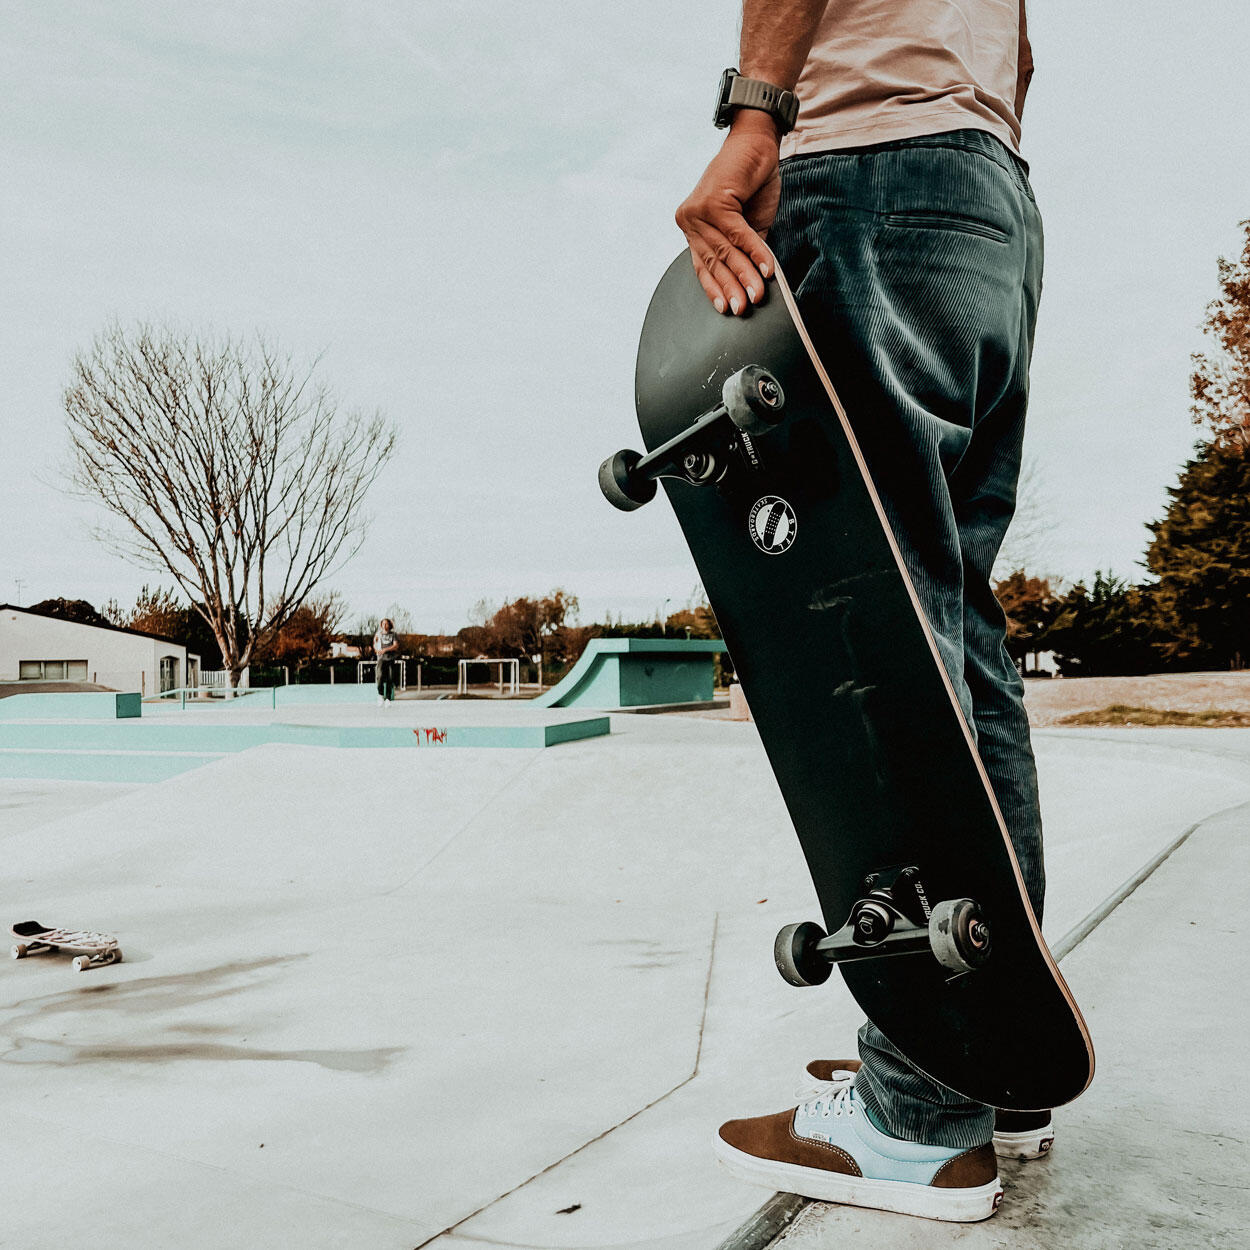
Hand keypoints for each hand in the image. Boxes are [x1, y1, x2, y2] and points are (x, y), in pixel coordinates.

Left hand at [675, 113, 780, 314]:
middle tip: (745, 309)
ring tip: (759, 294)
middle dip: (732, 287)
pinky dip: (755, 252)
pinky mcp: (713, 202)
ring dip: (745, 275)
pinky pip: (738, 235)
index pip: (702, 265)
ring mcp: (698, 210)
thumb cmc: (752, 180)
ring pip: (725, 252)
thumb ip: (746, 250)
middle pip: (713, 262)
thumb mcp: (749, 224)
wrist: (757, 142)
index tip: (726, 309)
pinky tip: (768, 268)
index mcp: (693, 226)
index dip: (715, 288)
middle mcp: (689, 219)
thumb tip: (754, 280)